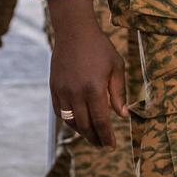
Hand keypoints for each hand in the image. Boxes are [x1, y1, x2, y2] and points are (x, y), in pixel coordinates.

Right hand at [48, 0, 126, 147]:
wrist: (74, 31)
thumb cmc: (100, 47)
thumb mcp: (116, 67)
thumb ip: (118, 92)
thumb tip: (122, 115)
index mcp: (94, 89)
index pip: (101, 121)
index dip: (106, 136)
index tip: (112, 146)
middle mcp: (76, 93)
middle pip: (85, 126)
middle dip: (95, 139)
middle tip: (103, 145)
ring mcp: (63, 91)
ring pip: (71, 121)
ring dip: (82, 132)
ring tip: (92, 136)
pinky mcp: (54, 88)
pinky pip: (60, 112)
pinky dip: (69, 121)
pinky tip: (78, 123)